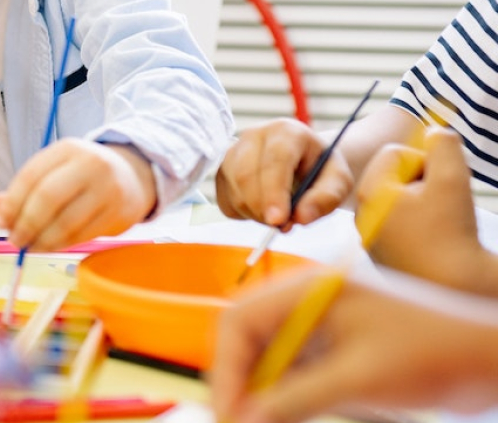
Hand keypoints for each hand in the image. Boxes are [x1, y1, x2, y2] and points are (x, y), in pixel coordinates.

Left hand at [0, 140, 155, 251]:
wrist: (132, 176)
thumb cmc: (81, 175)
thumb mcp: (52, 172)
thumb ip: (20, 189)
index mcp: (67, 149)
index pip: (31, 176)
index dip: (12, 202)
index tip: (0, 221)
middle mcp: (90, 165)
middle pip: (48, 198)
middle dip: (26, 223)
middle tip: (14, 240)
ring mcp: (108, 189)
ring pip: (67, 221)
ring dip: (42, 240)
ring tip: (29, 246)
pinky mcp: (120, 213)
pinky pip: (83, 235)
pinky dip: (61, 244)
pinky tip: (49, 246)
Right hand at [212, 267, 497, 422]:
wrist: (490, 358)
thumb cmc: (435, 353)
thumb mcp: (359, 378)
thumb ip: (295, 398)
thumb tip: (245, 419)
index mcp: (309, 289)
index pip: (240, 319)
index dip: (226, 368)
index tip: (227, 411)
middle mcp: (309, 301)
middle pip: (248, 337)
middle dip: (238, 381)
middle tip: (234, 422)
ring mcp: (323, 325)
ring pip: (268, 358)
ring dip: (258, 392)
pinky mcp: (338, 349)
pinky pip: (294, 371)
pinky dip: (283, 396)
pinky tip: (279, 417)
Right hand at [215, 118, 353, 228]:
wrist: (305, 163)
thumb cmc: (322, 170)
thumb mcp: (338, 182)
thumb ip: (326, 198)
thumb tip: (300, 218)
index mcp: (286, 131)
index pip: (274, 159)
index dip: (274, 191)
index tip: (278, 220)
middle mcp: (254, 136)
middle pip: (245, 174)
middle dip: (262, 208)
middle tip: (283, 226)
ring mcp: (233, 151)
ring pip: (234, 190)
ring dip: (255, 213)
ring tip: (279, 215)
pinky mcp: (221, 171)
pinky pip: (225, 200)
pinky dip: (243, 214)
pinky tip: (263, 209)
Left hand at [357, 129, 497, 294]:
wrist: (456, 288)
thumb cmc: (452, 234)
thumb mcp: (452, 180)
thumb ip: (443, 146)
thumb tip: (434, 131)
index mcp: (369, 194)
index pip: (394, 154)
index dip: (425, 162)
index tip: (440, 186)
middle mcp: (362, 214)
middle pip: (396, 176)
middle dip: (424, 181)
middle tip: (443, 203)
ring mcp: (373, 236)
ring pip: (402, 199)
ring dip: (426, 202)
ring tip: (442, 223)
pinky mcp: (387, 254)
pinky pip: (404, 223)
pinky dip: (423, 224)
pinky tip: (437, 239)